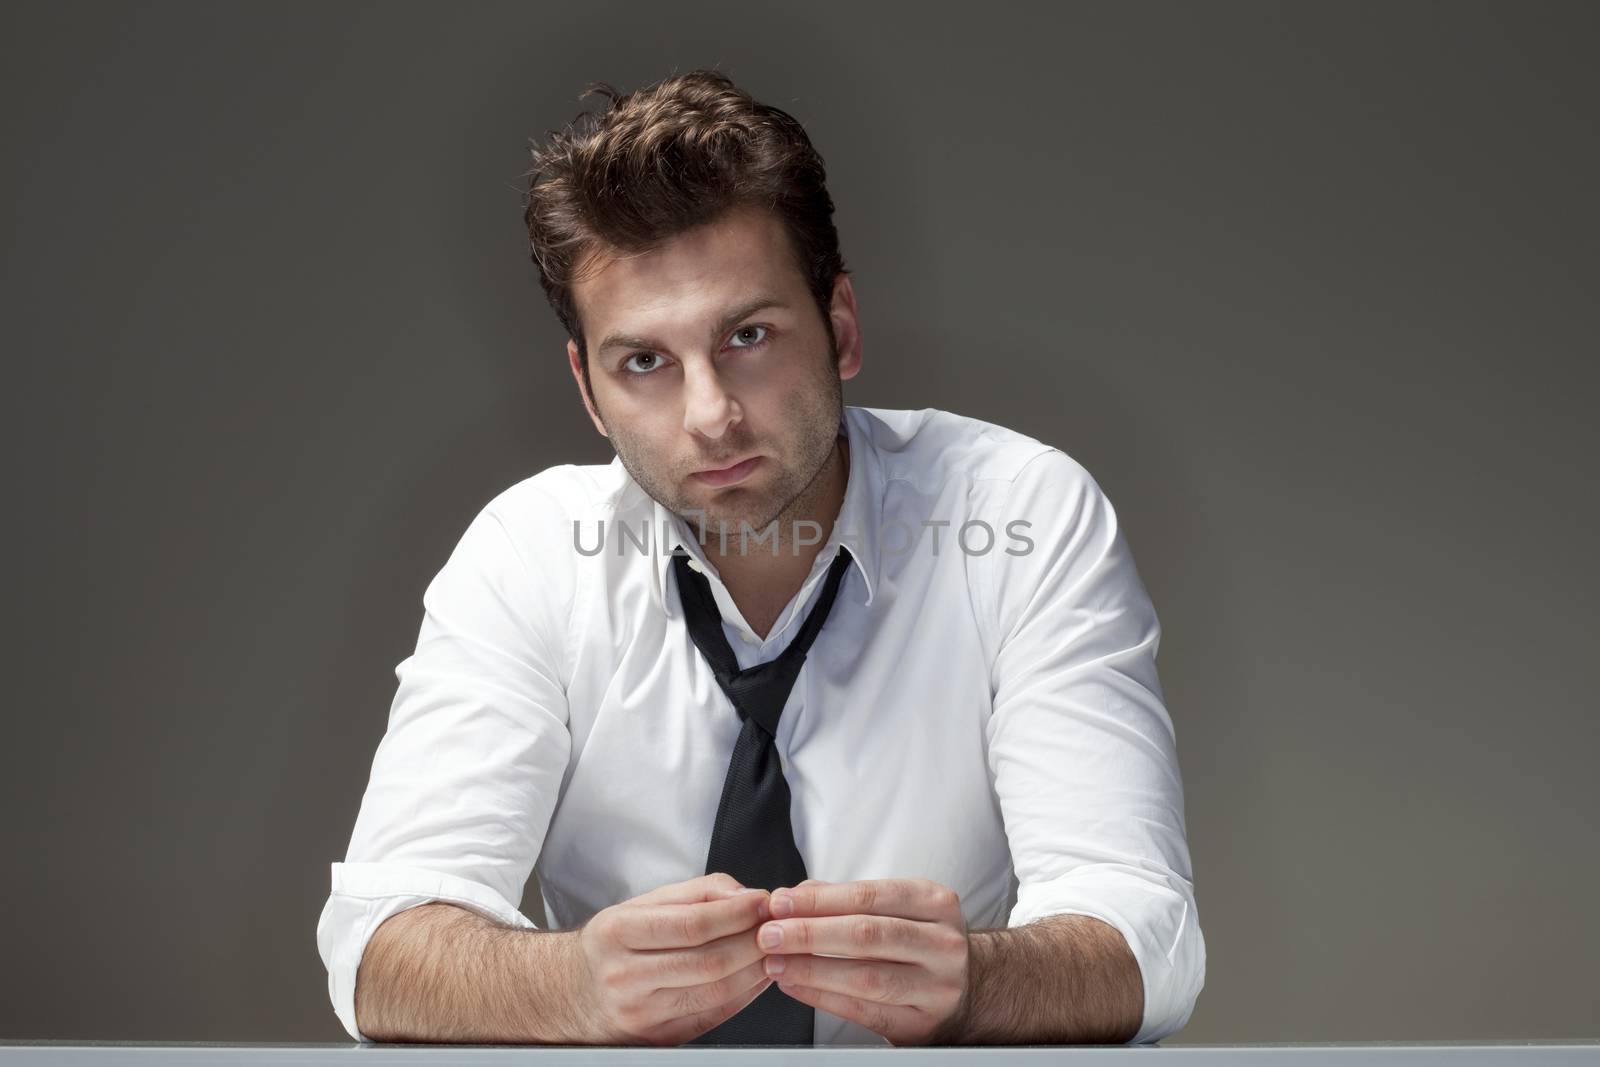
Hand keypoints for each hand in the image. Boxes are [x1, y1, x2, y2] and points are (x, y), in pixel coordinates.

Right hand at [576, 873, 773, 1044]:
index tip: (763, 902)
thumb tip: (744, 896)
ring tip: (772, 950)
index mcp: (619, 932)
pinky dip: (744, 996)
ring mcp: (640, 1012)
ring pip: (716, 992)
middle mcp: (626, 975)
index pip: (692, 924)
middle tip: (777, 927)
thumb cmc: (612, 944)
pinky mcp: (657, 1038)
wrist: (571, 991)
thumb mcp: (641, 904)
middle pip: (710, 961)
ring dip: (755, 970)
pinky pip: (712, 1017)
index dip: (737, 914)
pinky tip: (755, 977)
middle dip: (754, 942)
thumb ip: (697, 893)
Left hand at [755, 878, 971, 1045]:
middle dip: (810, 933)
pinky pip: (866, 1012)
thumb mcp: (900, 909)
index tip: (781, 903)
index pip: (870, 896)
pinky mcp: (921, 1025)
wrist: (969, 989)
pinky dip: (825, 998)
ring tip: (776, 963)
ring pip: (867, 977)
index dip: (820, 900)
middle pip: (868, 935)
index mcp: (935, 904)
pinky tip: (797, 986)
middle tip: (769, 934)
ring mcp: (936, 987)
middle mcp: (942, 944)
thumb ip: (848, 899)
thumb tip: (795, 896)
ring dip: (813, 969)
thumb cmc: (921, 942)